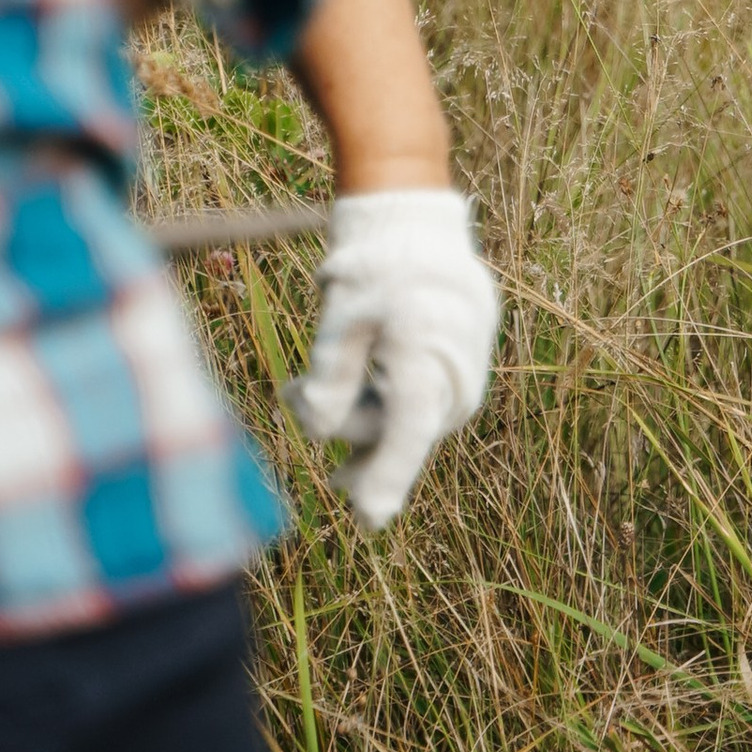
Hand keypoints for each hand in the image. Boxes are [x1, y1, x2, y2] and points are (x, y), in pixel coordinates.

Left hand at [284, 189, 499, 530]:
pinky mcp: (459, 376)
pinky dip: (378, 403)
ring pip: (403, 423)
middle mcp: (456, 379)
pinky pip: (416, 406)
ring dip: (355, 414)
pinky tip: (346, 379)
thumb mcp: (343, 317)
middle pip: (393, 433)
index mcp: (429, 359)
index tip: (368, 521)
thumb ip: (330, 378)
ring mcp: (463, 380)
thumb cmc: (377, 269)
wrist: (420, 230)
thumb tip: (318, 431)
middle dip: (342, 427)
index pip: (407, 433)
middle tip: (288, 393)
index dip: (385, 478)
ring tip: (301, 384)